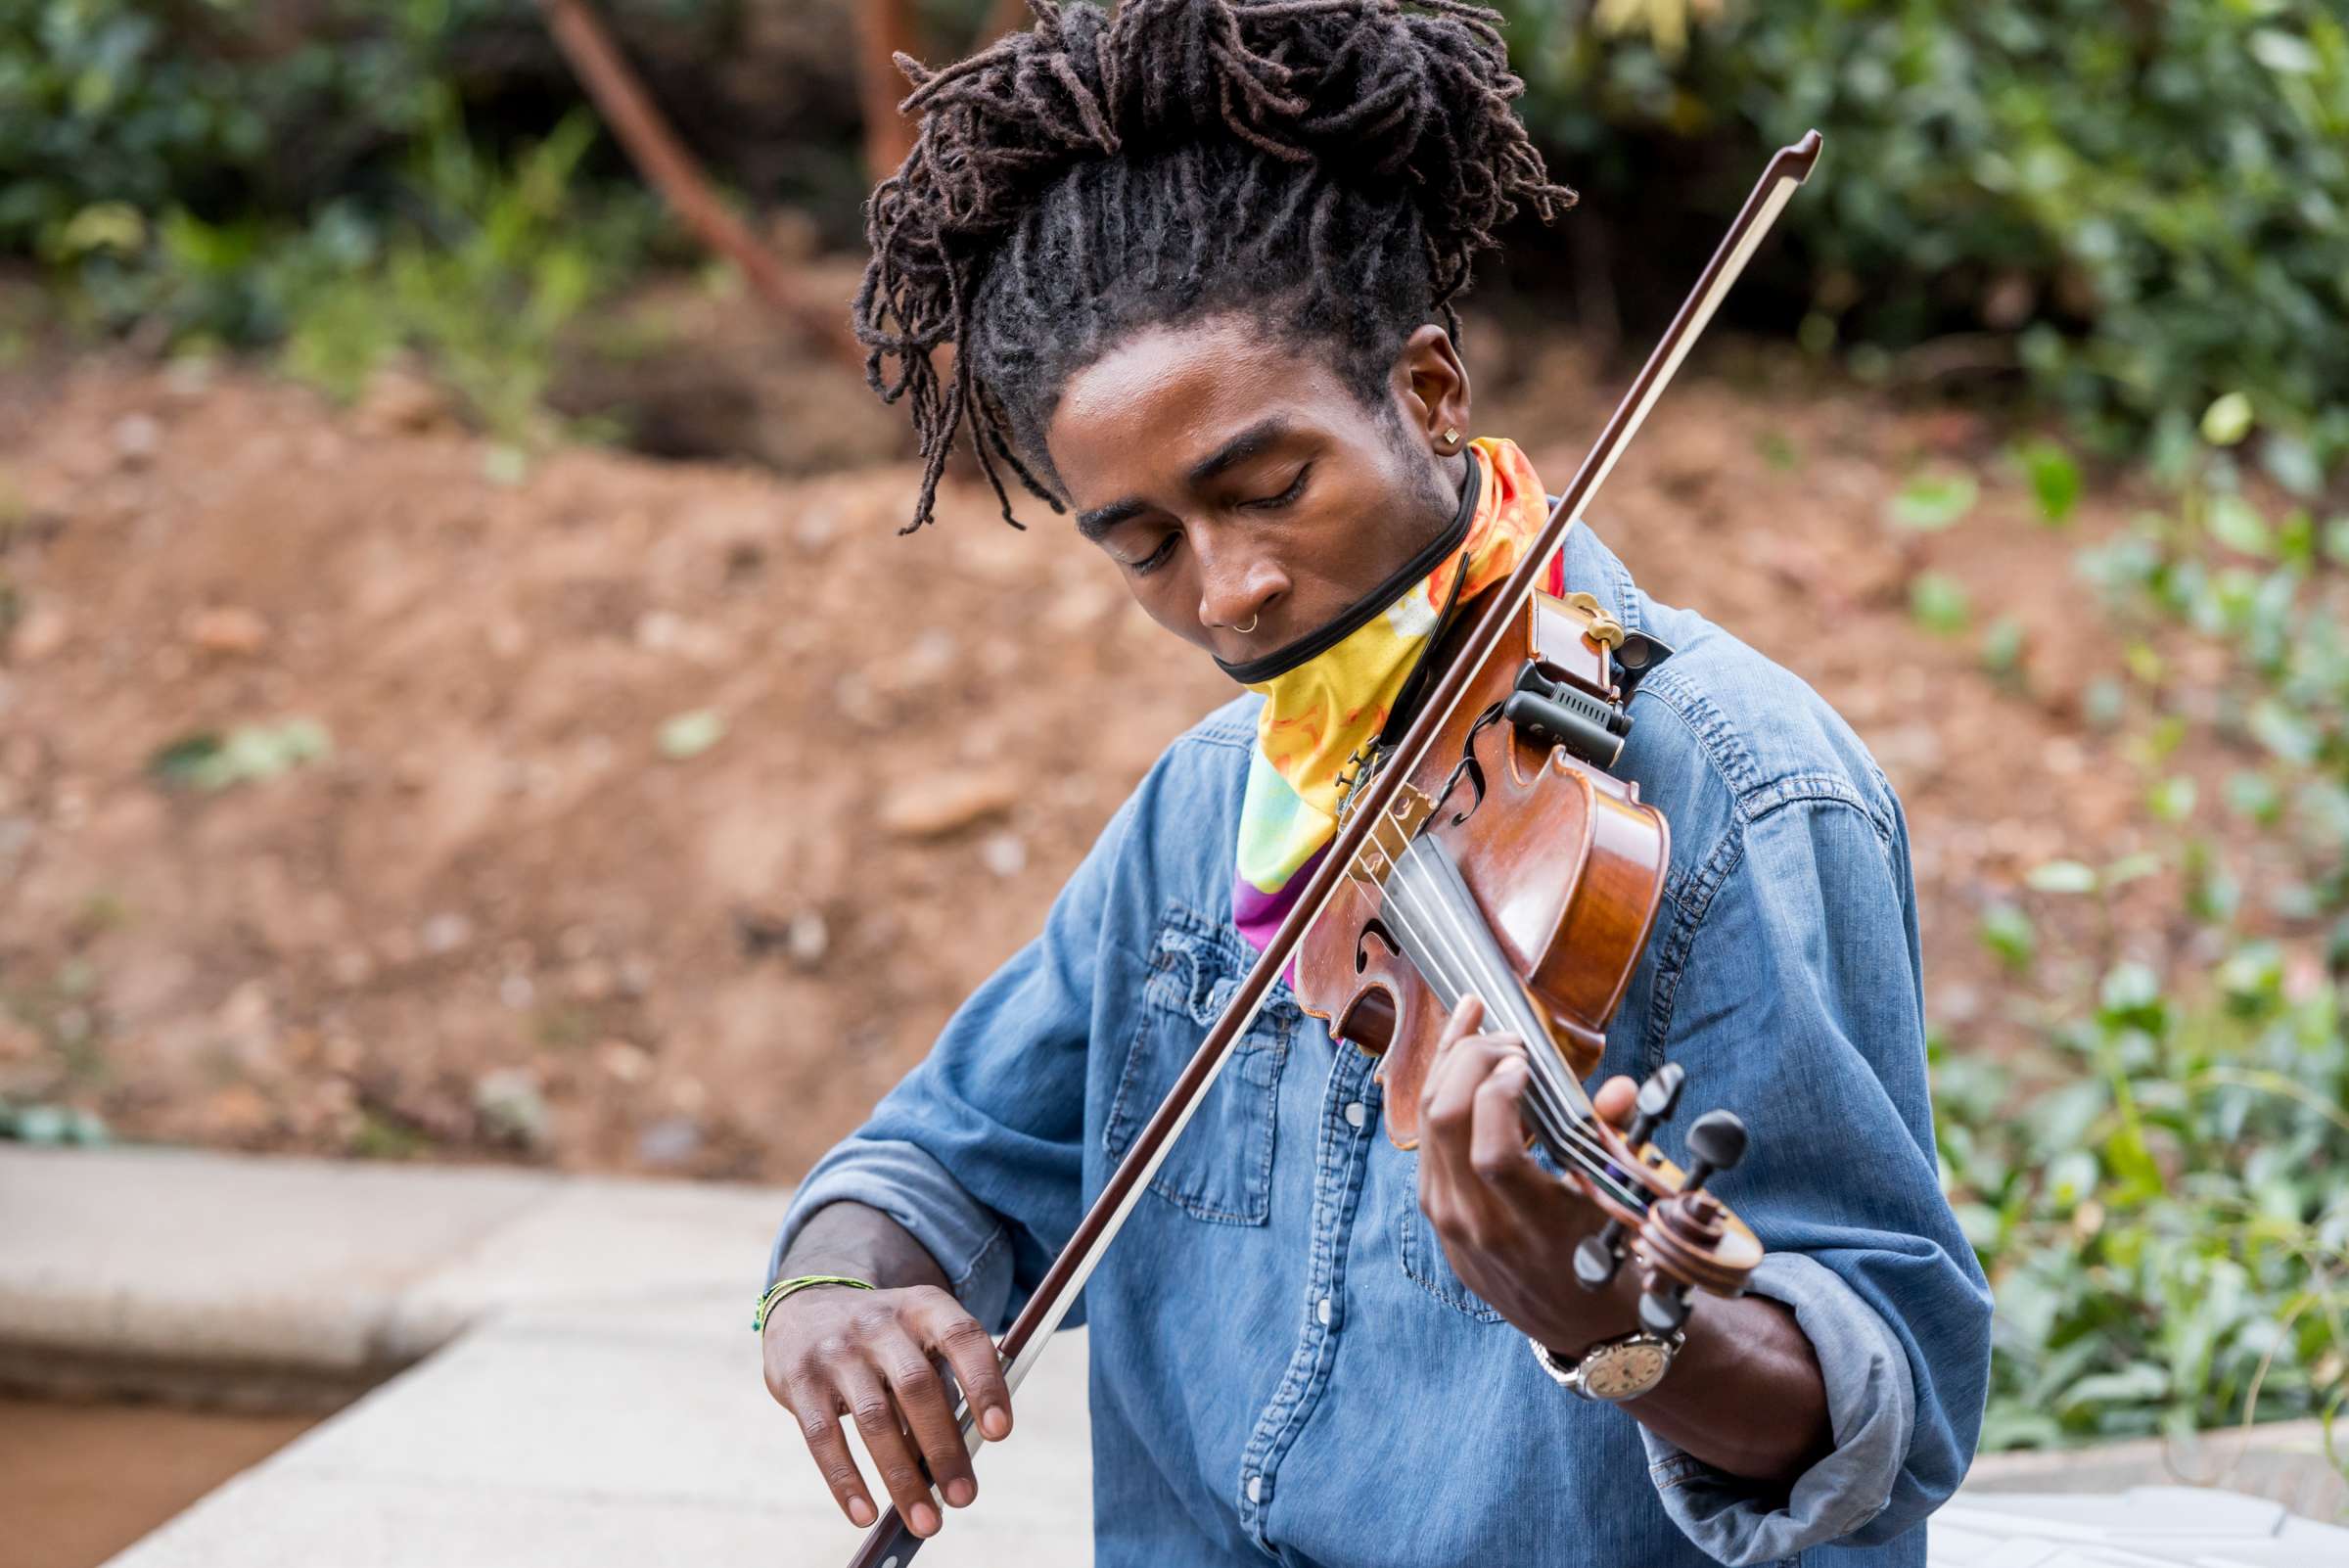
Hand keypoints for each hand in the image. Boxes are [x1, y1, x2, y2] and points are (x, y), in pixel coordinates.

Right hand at [760, 1283, 1011, 1538]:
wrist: (807, 1307)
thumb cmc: (885, 1341)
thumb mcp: (918, 1341)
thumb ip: (941, 1388)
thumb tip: (955, 1465)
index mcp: (923, 1307)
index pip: (963, 1337)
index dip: (984, 1383)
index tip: (999, 1433)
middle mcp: (880, 1323)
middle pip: (918, 1386)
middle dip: (944, 1448)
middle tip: (964, 1497)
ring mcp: (837, 1350)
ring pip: (875, 1419)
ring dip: (902, 1477)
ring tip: (927, 1521)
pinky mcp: (800, 1381)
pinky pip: (824, 1437)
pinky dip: (846, 1480)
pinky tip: (866, 1514)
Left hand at [1414, 994, 1641, 1354]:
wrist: (1580, 1328)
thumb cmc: (1609, 1262)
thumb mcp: (1621, 1207)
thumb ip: (1617, 1142)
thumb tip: (1617, 1088)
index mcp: (1532, 1229)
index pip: (1494, 1153)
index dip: (1501, 1095)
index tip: (1526, 1062)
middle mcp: (1478, 1224)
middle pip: (1446, 1124)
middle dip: (1471, 1061)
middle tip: (1507, 1037)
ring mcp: (1447, 1219)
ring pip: (1427, 1124)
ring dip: (1449, 1066)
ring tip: (1477, 1023)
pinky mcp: (1435, 1211)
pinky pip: (1426, 1141)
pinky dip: (1441, 1093)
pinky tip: (1460, 1059)